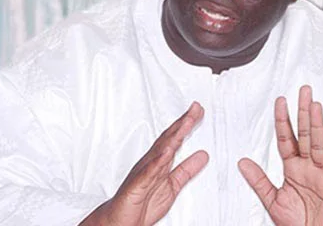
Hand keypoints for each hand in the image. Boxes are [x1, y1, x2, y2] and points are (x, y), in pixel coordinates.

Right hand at [81, 102, 208, 225]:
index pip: (175, 139)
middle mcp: (151, 163)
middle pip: (169, 139)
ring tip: (186, 123)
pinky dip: (157, 162)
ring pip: (160, 151)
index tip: (199, 111)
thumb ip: (187, 170)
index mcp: (160, 162)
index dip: (187, 124)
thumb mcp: (173, 185)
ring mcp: (143, 173)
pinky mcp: (137, 186)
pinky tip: (166, 153)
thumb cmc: (141, 204)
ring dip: (173, 136)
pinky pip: (148, 173)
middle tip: (196, 108)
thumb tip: (203, 155)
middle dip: (183, 123)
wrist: (119, 221)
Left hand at [238, 84, 322, 225]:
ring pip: (319, 146)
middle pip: (305, 135)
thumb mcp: (270, 199)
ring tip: (317, 108)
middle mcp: (306, 166)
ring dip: (318, 127)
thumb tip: (242, 162)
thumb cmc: (291, 219)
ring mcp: (319, 174)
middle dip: (304, 113)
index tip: (281, 101)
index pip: (286, 138)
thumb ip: (258, 180)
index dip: (282, 120)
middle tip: (304, 91)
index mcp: (292, 167)